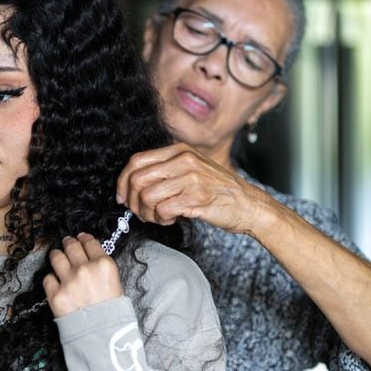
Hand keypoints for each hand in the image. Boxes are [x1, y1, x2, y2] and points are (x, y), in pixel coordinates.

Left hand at [43, 233, 123, 317]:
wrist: (104, 338)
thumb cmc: (114, 313)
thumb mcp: (115, 283)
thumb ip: (101, 267)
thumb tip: (88, 256)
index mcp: (104, 264)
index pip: (89, 242)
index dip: (83, 239)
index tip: (80, 238)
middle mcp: (85, 269)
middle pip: (71, 246)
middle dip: (68, 243)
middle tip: (67, 244)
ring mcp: (69, 281)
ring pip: (56, 257)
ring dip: (57, 256)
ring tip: (58, 257)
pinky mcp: (55, 295)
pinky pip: (48, 278)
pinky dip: (52, 279)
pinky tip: (57, 282)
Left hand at [115, 143, 272, 234]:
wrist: (247, 204)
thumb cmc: (217, 190)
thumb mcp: (191, 169)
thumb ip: (165, 171)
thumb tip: (131, 185)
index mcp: (179, 150)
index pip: (136, 161)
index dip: (122, 182)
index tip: (122, 197)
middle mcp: (184, 160)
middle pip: (137, 179)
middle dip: (132, 201)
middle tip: (140, 212)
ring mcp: (191, 178)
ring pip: (147, 196)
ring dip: (148, 213)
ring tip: (159, 217)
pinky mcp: (197, 198)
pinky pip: (163, 210)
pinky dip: (162, 220)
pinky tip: (172, 220)